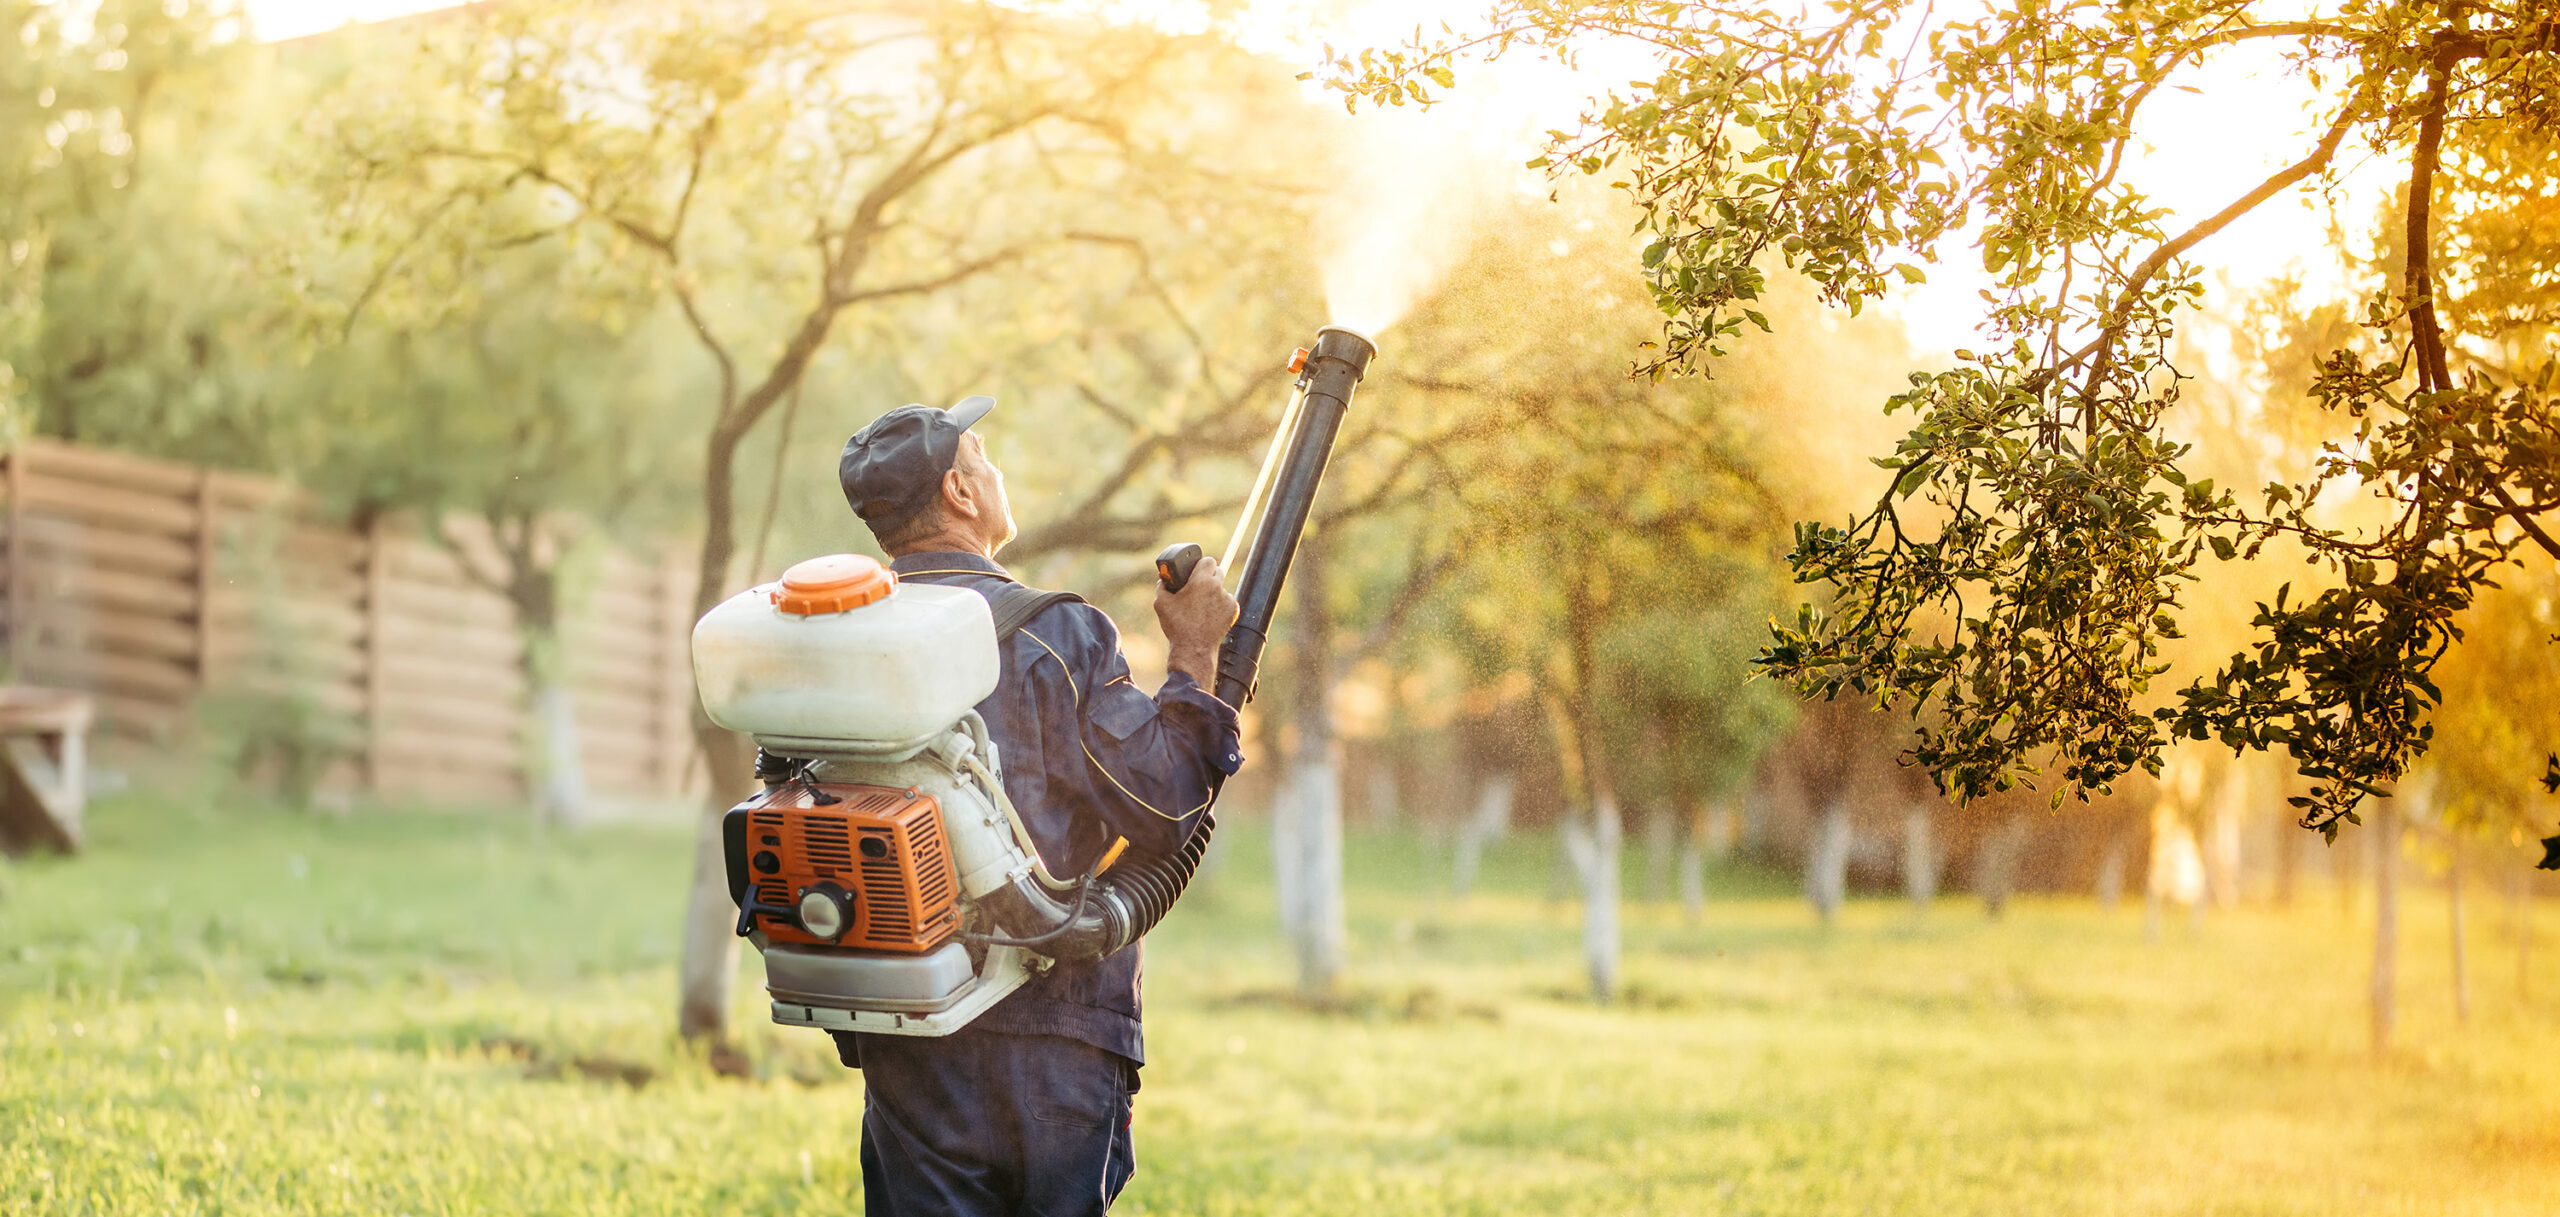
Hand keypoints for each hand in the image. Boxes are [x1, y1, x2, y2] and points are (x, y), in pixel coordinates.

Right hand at [1153, 554, 1237, 684]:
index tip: (1195, 570)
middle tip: (1197, 585)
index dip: (1200, 564)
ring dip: (1213, 591)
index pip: (1207, 560)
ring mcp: (1227, 600)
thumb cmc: (1176, 626)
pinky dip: (1219, 604)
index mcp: (1201, 581)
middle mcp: (1218, 588)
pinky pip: (1227, 601)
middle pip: (1217, 570)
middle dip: (1208, 575)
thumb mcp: (1161, 603)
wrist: (1193, 649)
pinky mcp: (1233, 611)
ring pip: (1222, 587)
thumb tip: (1163, 579)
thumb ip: (1162, 585)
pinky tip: (1208, 614)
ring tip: (1201, 604)